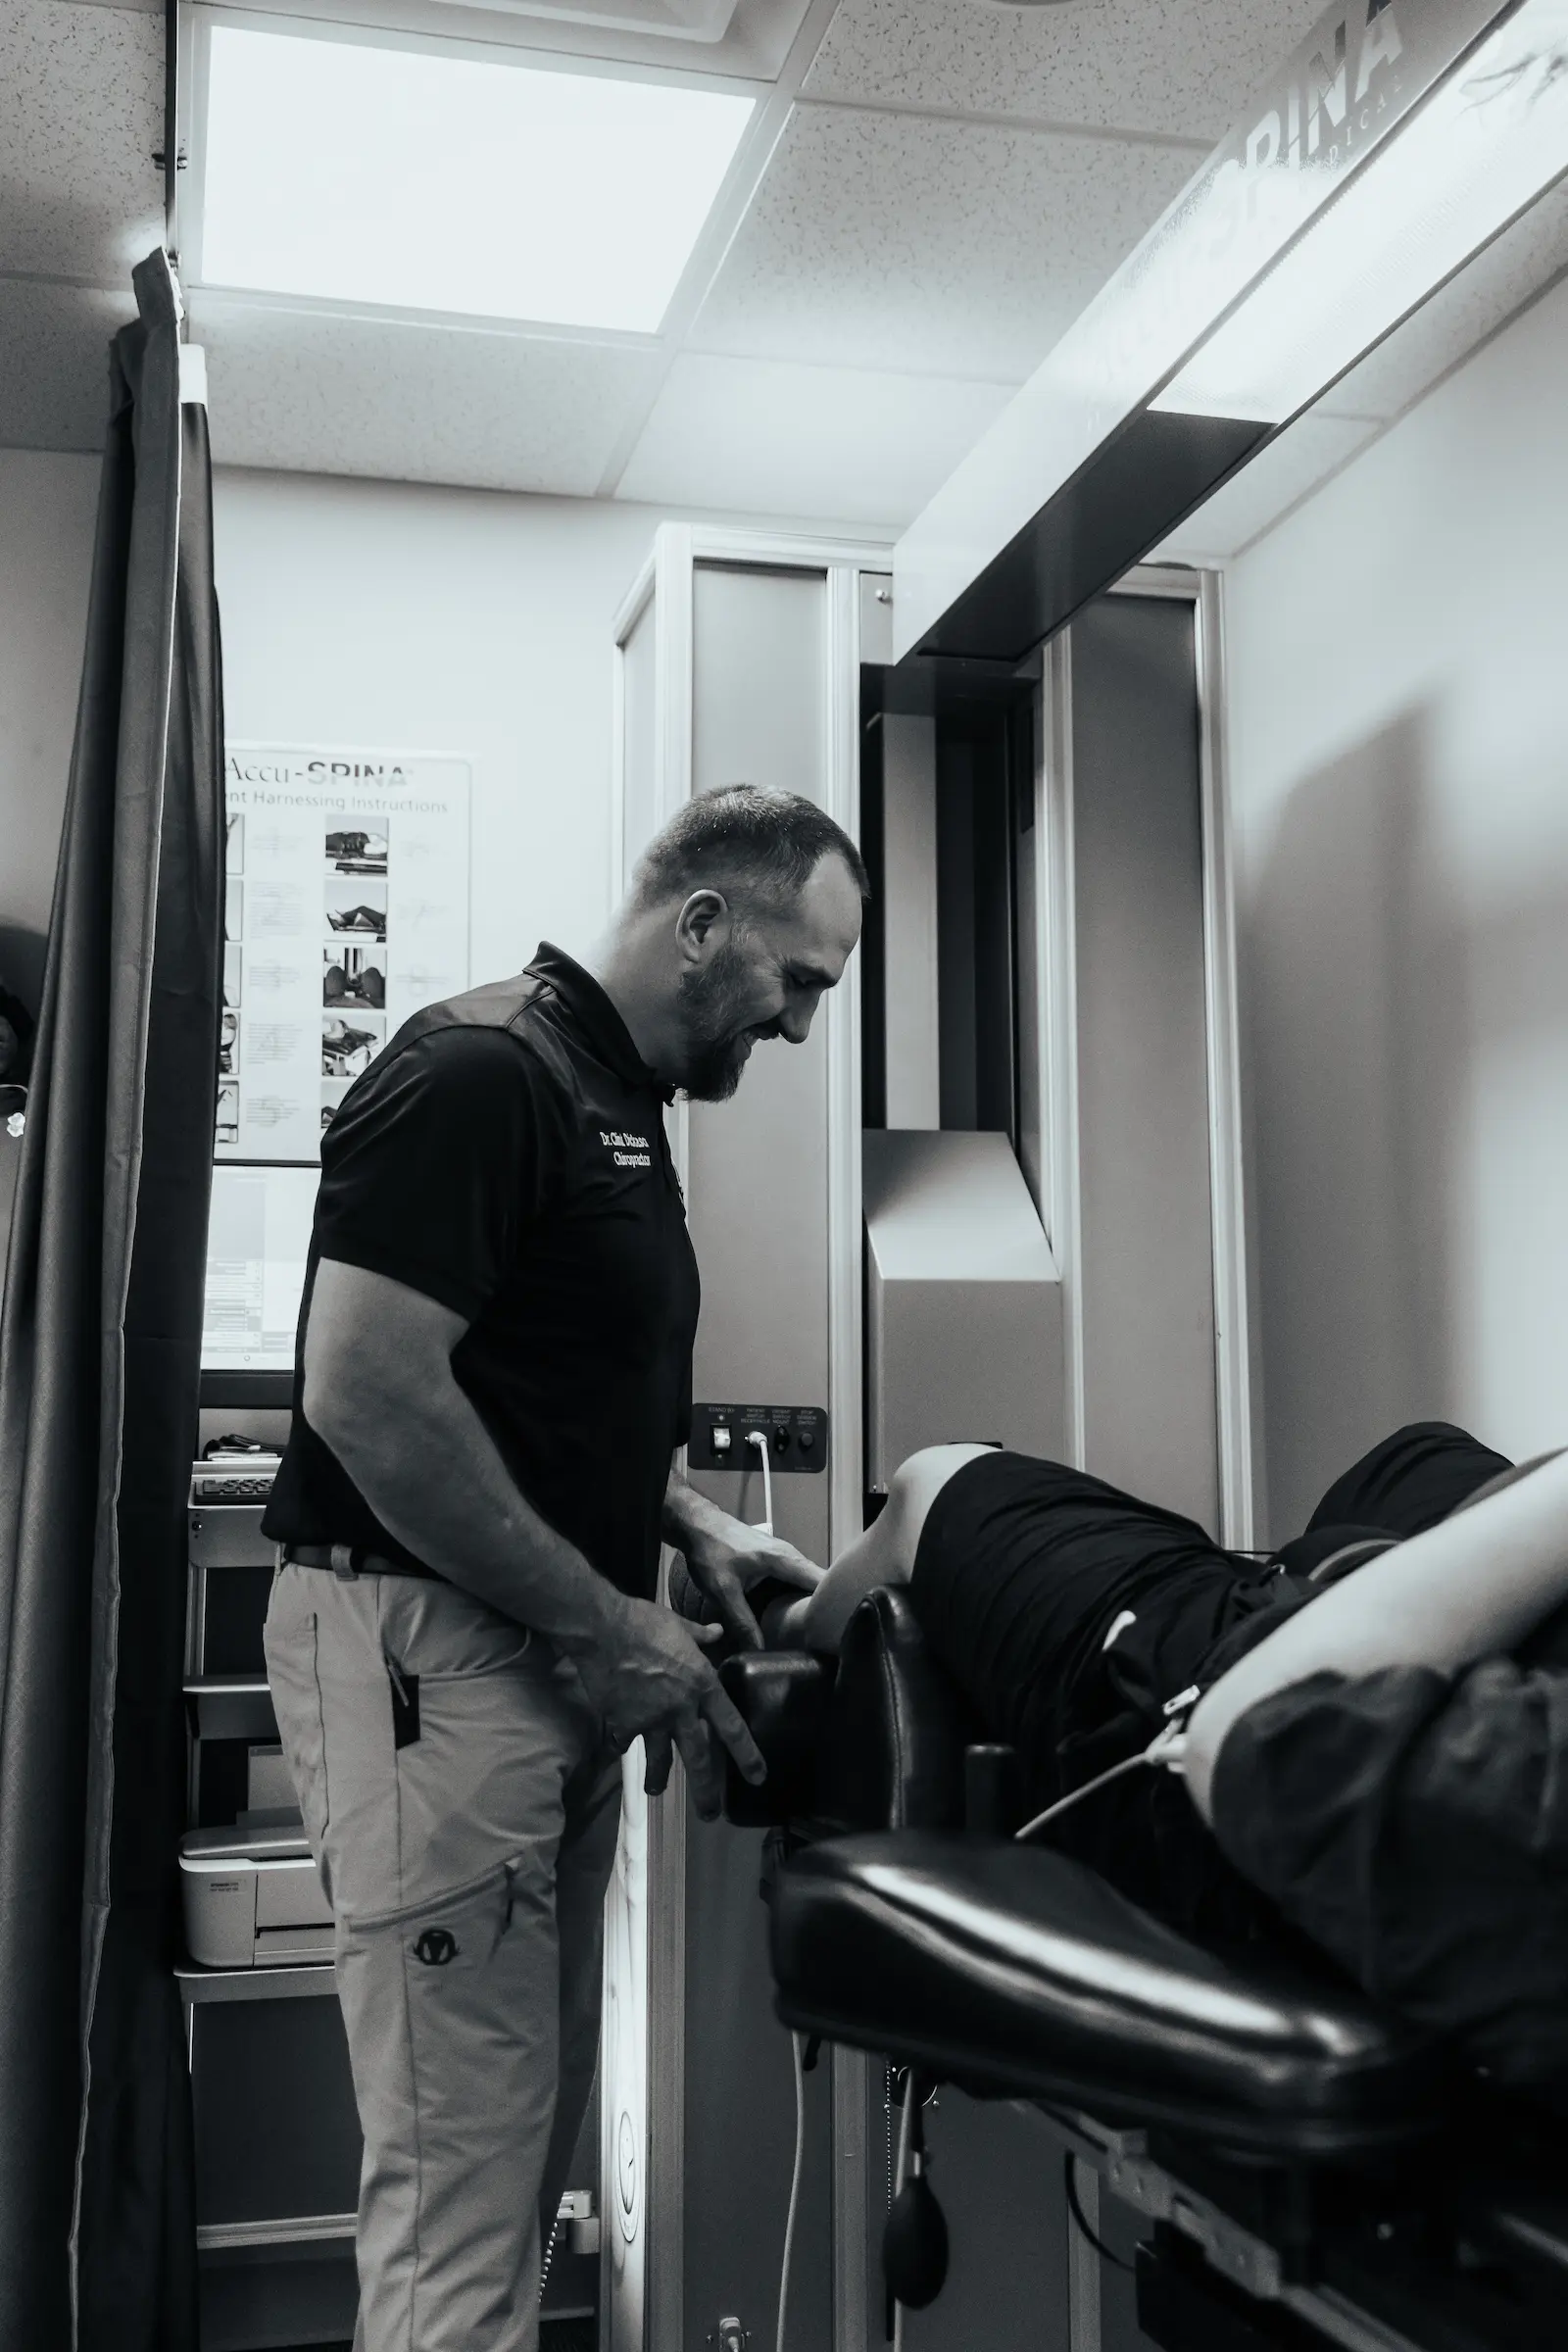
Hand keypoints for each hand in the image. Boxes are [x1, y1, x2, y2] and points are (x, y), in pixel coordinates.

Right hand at [569, 1595, 765, 1820]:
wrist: (602, 1629)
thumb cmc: (643, 1621)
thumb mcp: (679, 1623)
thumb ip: (701, 1634)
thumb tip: (718, 1632)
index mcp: (702, 1684)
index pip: (732, 1727)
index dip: (747, 1754)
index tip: (758, 1776)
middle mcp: (681, 1708)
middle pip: (700, 1758)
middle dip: (707, 1790)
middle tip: (711, 1814)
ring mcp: (651, 1719)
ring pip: (659, 1759)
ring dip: (658, 1778)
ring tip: (656, 1791)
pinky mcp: (623, 1723)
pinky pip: (623, 1740)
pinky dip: (620, 1743)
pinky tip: (617, 1746)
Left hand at [681, 1523, 823, 1651]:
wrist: (697, 1525)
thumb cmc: (711, 1552)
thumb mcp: (723, 1591)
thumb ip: (742, 1621)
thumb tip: (758, 1651)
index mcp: (786, 1560)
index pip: (824, 1582)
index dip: (833, 1606)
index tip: (835, 1631)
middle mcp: (792, 1557)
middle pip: (819, 1585)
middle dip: (823, 1610)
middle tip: (824, 1639)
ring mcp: (785, 1557)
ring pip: (807, 1583)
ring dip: (809, 1604)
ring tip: (812, 1633)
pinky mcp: (776, 1561)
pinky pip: (795, 1581)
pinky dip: (796, 1597)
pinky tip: (791, 1617)